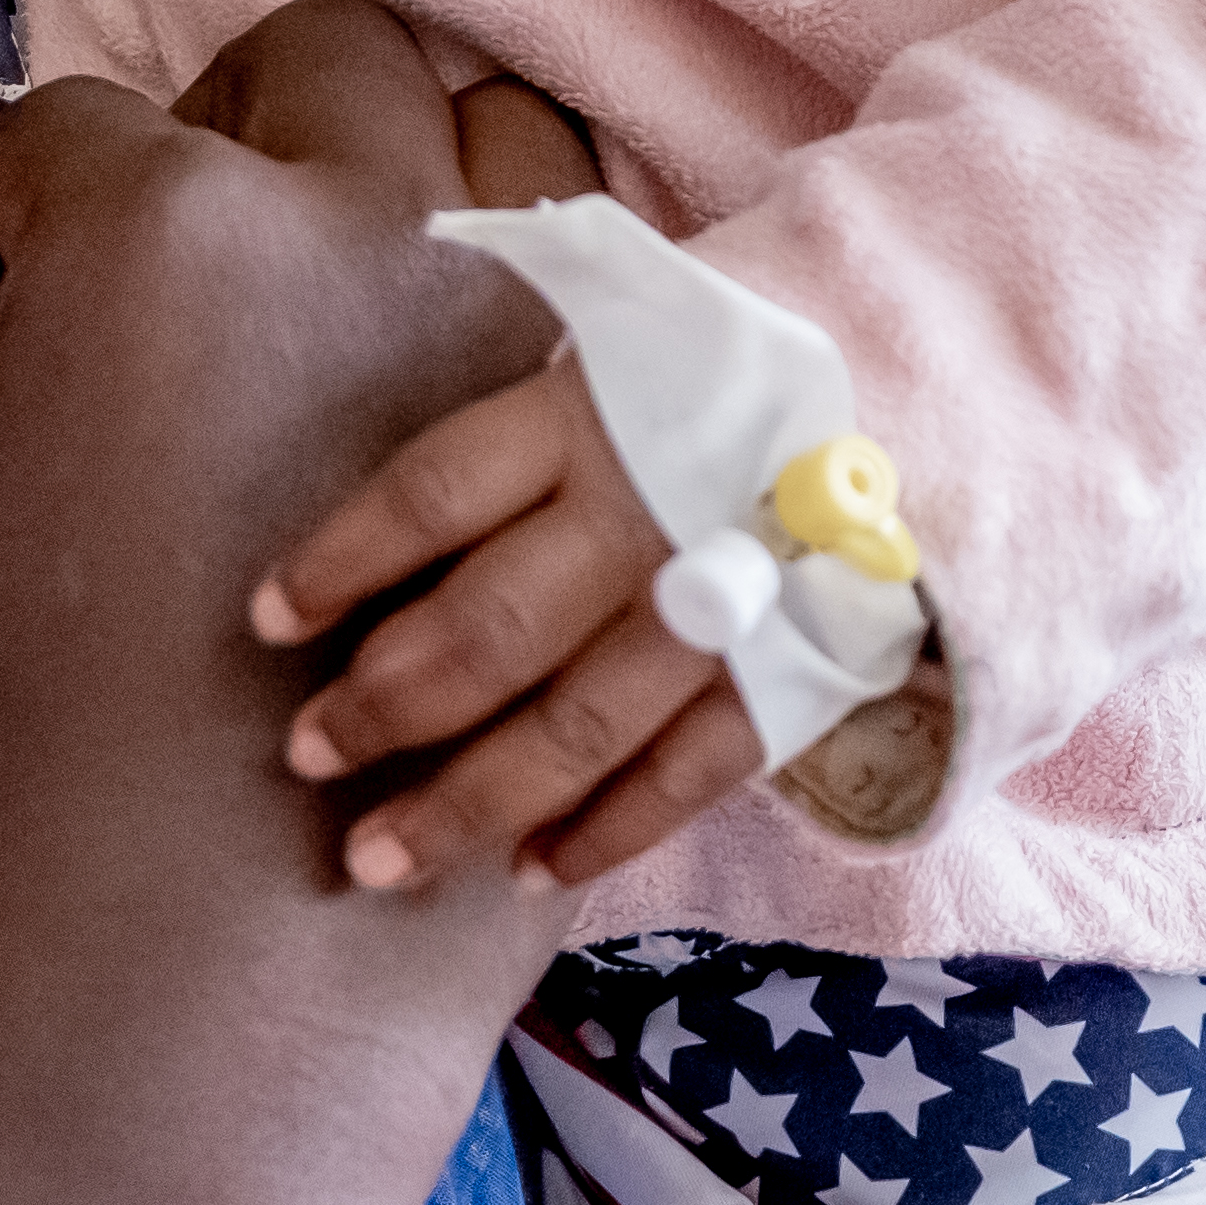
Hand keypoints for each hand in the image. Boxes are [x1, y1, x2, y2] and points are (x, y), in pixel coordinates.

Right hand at [0, 0, 553, 1120]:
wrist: (188, 956)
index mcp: (167, 226)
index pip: (62, 135)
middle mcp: (361, 231)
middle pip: (323, 67)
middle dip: (231, 114)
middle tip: (170, 219)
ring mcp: (504, 335)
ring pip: (508, 147)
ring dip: (416, 171)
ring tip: (338, 270)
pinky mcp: (592, 456)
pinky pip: (593, 304)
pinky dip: (515, 308)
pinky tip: (438, 389)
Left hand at [252, 342, 775, 899]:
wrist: (938, 380)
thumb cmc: (746, 362)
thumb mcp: (633, 333)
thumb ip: (528, 411)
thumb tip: (394, 502)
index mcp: (594, 413)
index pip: (434, 494)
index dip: (342, 560)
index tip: (267, 618)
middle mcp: (648, 515)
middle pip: (487, 628)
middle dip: (383, 705)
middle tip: (307, 754)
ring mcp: (725, 608)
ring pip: (573, 727)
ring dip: (465, 803)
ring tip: (375, 859)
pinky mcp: (792, 677)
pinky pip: (685, 777)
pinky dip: (606, 832)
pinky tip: (527, 871)